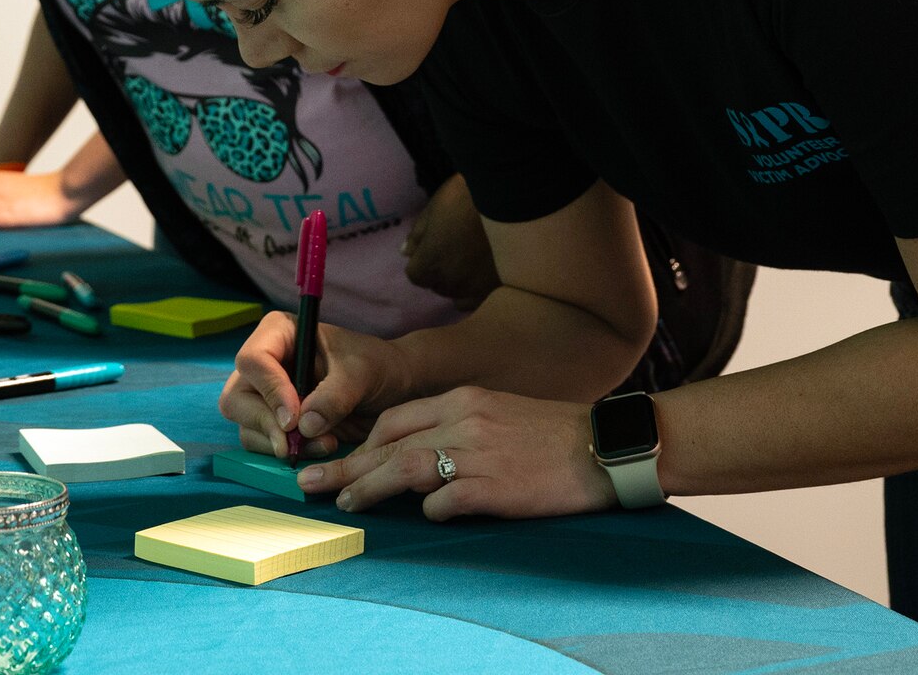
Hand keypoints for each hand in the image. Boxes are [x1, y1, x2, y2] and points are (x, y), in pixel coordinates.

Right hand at [219, 314, 399, 457]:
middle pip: (237, 398)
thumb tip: (303, 425)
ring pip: (247, 426)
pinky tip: (321, 449)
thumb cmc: (378, 367)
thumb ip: (334, 396)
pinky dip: (288, 453)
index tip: (293, 419)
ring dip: (280, 444)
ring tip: (326, 445)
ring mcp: (267, 396)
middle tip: (295, 445)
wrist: (394, 389)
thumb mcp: (362, 374)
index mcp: (280, 334)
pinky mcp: (276, 423)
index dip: (269, 390)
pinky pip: (264, 445)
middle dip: (265, 424)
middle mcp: (266, 364)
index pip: (253, 360)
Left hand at [298, 387, 616, 520]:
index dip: (364, 442)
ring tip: (345, 503)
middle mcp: (463, 421)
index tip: (345, 460)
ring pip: (404, 469)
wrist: (605, 447)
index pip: (395, 419)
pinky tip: (426, 516)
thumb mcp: (498, 413)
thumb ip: (458, 427)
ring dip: (369, 487)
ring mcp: (477, 454)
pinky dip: (431, 509)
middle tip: (312, 481)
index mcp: (462, 400)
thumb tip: (422, 457)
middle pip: (388, 443)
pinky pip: (446, 501)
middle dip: (346, 464)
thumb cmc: (553, 434)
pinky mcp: (494, 487)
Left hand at [402, 174, 499, 310]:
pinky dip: (479, 289)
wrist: (512, 198)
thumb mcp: (434, 209)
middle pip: (438, 285)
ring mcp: (478, 289)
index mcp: (430, 264)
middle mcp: (452, 283)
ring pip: (459, 295)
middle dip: (440, 270)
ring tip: (471, 261)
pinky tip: (485, 272)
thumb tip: (407, 253)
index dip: (422, 259)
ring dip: (460, 282)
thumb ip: (418, 235)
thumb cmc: (466, 198)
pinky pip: (482, 299)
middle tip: (454, 248)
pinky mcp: (501, 288)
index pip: (416, 274)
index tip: (434, 244)